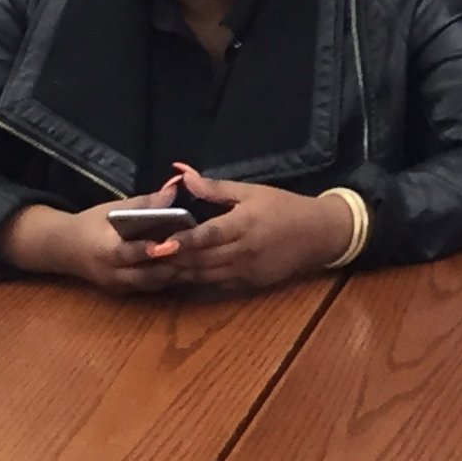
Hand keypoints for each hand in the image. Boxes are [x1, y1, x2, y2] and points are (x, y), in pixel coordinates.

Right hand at [0, 182, 187, 293]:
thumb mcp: (112, 209)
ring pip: (153, 284)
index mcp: (105, 250)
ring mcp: (119, 286)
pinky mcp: (126, 291)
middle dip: (172, 265)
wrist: (64, 249)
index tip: (170, 244)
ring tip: (202, 260)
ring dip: (176, 274)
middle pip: (146, 275)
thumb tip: (173, 190)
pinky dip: (170, 278)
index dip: (149, 251)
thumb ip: (143, 203)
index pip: (127, 253)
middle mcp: (112, 273)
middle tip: (200, 253)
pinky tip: (192, 267)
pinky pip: (152, 287)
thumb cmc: (91, 224)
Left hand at [151, 164, 355, 289]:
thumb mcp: (253, 192)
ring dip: (178, 272)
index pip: (207, 236)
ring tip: (152, 267)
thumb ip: (216, 188)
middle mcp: (242, 252)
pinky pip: (214, 285)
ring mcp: (245, 272)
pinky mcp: (248, 285)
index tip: (158, 243)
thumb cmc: (285, 207)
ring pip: (203, 276)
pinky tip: (177, 275)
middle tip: (142, 256)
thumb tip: (183, 175)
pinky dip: (194, 280)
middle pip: (200, 260)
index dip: (182, 241)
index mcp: (244, 225)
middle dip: (171, 260)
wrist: (320, 235)